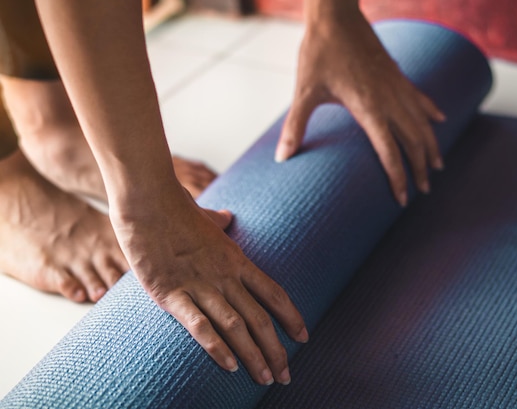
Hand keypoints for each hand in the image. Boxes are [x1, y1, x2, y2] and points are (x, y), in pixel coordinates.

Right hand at [110, 187, 307, 385]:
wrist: (149, 201)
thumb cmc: (176, 209)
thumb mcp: (206, 217)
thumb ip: (220, 221)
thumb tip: (227, 217)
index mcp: (236, 260)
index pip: (274, 293)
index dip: (292, 317)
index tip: (304, 338)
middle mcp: (225, 276)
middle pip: (261, 318)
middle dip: (276, 350)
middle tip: (286, 376)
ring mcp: (200, 285)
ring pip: (237, 327)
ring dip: (254, 356)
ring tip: (266, 379)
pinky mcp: (172, 294)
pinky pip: (200, 326)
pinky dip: (217, 348)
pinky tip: (230, 367)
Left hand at [275, 10, 445, 205]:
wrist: (336, 16)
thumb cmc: (319, 53)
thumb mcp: (304, 92)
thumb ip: (295, 126)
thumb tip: (282, 157)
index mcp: (368, 108)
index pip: (389, 152)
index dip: (398, 178)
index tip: (402, 199)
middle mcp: (389, 99)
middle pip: (413, 141)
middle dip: (420, 168)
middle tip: (424, 190)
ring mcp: (397, 86)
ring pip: (423, 122)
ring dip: (432, 145)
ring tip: (438, 166)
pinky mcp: (397, 74)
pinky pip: (421, 98)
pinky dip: (431, 113)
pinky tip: (440, 120)